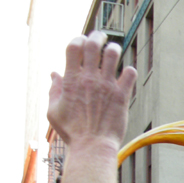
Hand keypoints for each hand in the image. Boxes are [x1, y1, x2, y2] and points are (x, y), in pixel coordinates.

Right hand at [47, 31, 135, 150]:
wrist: (92, 146)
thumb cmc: (72, 132)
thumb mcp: (53, 111)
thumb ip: (53, 90)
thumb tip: (54, 73)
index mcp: (72, 80)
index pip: (74, 46)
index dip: (78, 39)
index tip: (81, 42)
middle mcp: (89, 79)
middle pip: (94, 44)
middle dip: (98, 36)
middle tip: (101, 37)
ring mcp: (107, 85)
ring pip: (113, 54)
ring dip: (114, 49)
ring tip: (114, 51)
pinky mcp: (122, 95)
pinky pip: (130, 73)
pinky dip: (129, 71)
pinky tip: (126, 75)